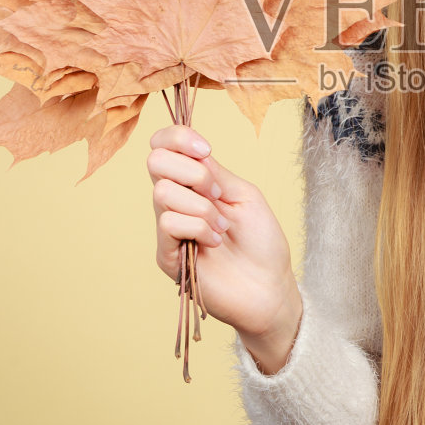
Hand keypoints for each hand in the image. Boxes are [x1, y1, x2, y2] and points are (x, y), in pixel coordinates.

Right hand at [146, 124, 299, 340]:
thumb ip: (214, 172)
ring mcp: (169, 228)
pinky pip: (169, 224)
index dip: (177, 137)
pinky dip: (198, 227)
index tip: (206, 150)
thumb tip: (190, 153)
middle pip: (155, 160)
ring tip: (223, 227)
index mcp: (193, 181)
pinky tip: (214, 241)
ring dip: (202, 207)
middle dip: (193, 172)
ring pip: (163, 192)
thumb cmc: (262, 242)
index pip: (163, 145)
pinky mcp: (167, 255)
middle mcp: (176, 200)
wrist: (269, 286)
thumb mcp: (243, 195)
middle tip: (218, 194)